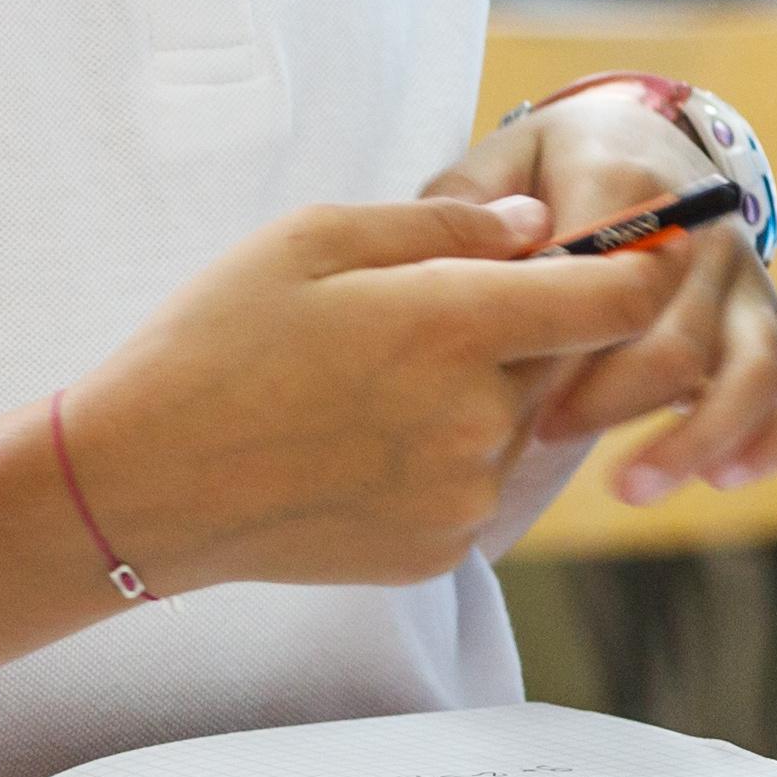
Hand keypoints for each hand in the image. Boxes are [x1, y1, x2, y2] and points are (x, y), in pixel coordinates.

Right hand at [67, 194, 682, 587]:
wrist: (145, 484)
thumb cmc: (215, 345)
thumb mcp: (313, 239)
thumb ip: (444, 225)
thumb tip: (542, 228)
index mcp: (456, 328)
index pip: (618, 300)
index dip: (632, 268)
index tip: (613, 253)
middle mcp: (479, 421)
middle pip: (562, 360)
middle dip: (520, 330)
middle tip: (418, 319)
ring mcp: (464, 497)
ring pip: (517, 424)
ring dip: (477, 397)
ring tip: (368, 388)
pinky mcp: (441, 550)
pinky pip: (477, 485)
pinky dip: (443, 459)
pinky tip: (359, 444)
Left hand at [443, 89, 776, 508]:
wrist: (644, 140)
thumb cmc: (557, 169)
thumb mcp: (503, 158)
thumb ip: (467, 205)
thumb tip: (472, 261)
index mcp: (634, 191)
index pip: (612, 282)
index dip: (565, 349)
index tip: (513, 390)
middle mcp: (707, 238)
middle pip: (679, 342)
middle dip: (611, 407)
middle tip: (541, 437)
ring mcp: (750, 285)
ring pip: (756, 373)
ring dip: (697, 440)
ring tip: (630, 488)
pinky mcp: (775, 326)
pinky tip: (721, 478)